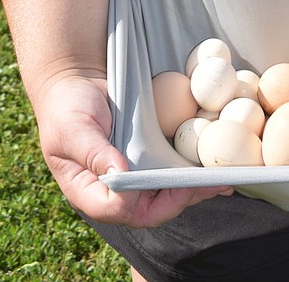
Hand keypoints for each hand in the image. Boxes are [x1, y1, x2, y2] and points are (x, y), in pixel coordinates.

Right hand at [32, 72, 231, 226]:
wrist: (77, 80)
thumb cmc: (67, 107)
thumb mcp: (73, 128)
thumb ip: (93, 151)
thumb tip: (118, 173)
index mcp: (89, 190)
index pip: (118, 210)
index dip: (143, 203)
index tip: (168, 185)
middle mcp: (114, 188)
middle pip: (150, 208)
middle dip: (182, 199)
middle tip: (209, 186)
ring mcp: (133, 172)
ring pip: (165, 192)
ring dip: (194, 188)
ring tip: (221, 181)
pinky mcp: (147, 155)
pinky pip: (170, 168)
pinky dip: (191, 168)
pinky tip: (212, 162)